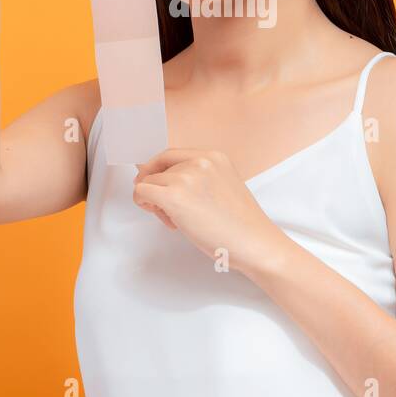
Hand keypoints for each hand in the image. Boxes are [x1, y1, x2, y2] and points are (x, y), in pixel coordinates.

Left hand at [132, 149, 286, 274]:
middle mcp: (200, 161)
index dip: (158, 170)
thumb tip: (166, 181)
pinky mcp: (174, 196)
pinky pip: (141, 192)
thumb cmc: (241, 225)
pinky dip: (145, 204)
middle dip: (157, 188)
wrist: (253, 242)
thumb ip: (198, 178)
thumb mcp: (223, 186)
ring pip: (148, 182)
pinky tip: (167, 220)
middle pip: (158, 168)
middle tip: (167, 210)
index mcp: (214, 156)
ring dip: (154, 201)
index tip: (154, 183)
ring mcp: (186, 177)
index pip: (171, 154)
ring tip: (176, 221)